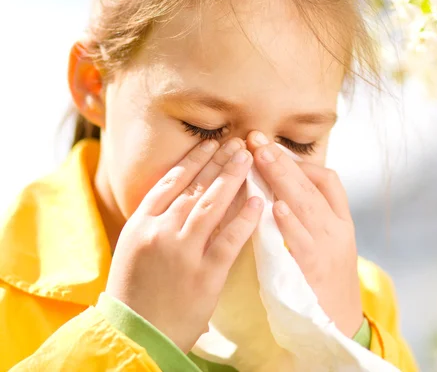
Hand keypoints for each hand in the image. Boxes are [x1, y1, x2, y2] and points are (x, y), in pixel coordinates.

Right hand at [105, 138, 262, 353]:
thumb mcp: (135, 246)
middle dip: (218, 161)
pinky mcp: (205, 275)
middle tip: (238, 143)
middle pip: (194, 187)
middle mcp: (160, 232)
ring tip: (248, 159)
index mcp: (141, 223)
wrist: (136, 335)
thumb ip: (156, 218)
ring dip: (232, 179)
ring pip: (211, 206)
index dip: (194, 160)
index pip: (171, 181)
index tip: (211, 144)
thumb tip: (185, 188)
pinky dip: (244, 219)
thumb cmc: (135, 290)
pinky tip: (258, 202)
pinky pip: (228, 240)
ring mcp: (183, 253)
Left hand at [246, 131, 363, 338]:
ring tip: (262, 157)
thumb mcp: (327, 242)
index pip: (327, 179)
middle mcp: (338, 228)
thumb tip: (277, 185)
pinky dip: (290, 223)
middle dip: (283, 160)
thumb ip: (308, 215)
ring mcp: (329, 248)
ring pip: (307, 206)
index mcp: (341, 219)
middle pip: (312, 185)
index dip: (299, 161)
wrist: (340, 324)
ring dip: (283, 179)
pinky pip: (302, 242)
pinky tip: (274, 206)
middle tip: (257, 139)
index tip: (272, 147)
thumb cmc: (325, 278)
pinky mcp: (316, 270)